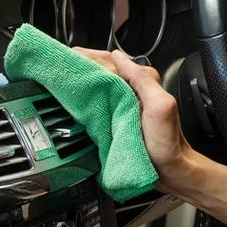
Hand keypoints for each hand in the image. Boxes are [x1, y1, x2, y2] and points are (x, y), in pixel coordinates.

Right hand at [71, 48, 197, 191]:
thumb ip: (141, 78)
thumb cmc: (167, 142)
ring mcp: (123, 104)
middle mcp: (132, 90)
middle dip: (80, 65)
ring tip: (60, 77)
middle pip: (100, 70)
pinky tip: (73, 98)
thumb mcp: (159, 105)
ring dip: (80, 80)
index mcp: (142, 81)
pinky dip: (85, 98)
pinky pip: (98, 102)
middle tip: (57, 65)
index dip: (87, 57)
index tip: (66, 56)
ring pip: (98, 85)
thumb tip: (118, 56)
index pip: (109, 61)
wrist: (170, 170)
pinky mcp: (117, 119)